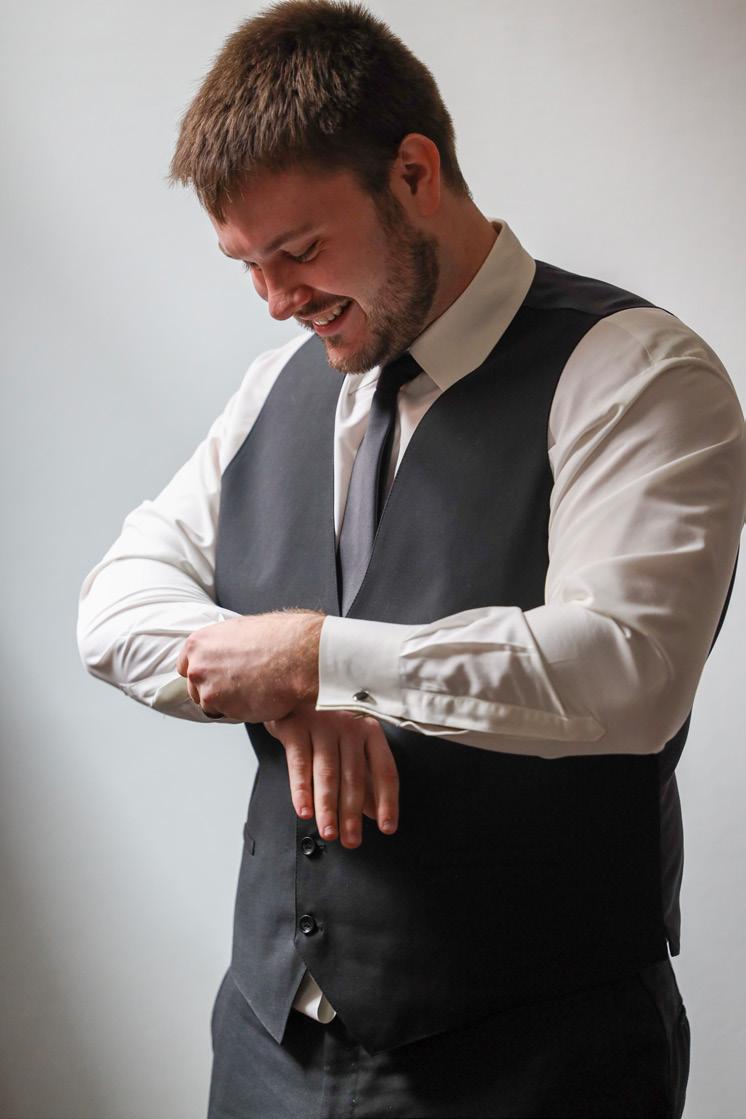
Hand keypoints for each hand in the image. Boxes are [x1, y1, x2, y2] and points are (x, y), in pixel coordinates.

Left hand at [176, 610, 323, 720]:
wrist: (300, 656)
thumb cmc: (283, 638)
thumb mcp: (247, 627)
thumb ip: (228, 643)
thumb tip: (233, 648)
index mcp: (200, 642)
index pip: (187, 666)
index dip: (205, 673)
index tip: (215, 676)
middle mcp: (198, 665)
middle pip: (196, 688)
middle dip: (215, 690)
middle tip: (240, 686)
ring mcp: (208, 689)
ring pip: (211, 706)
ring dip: (228, 703)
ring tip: (254, 691)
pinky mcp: (223, 708)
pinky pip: (228, 715)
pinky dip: (241, 712)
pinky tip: (259, 698)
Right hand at [264, 705, 398, 848]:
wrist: (286, 686)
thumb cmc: (321, 720)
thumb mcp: (347, 742)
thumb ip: (362, 775)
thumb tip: (374, 811)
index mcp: (368, 729)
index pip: (385, 769)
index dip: (387, 801)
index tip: (387, 827)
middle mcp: (349, 726)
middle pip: (354, 777)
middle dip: (352, 813)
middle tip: (351, 840)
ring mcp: (322, 724)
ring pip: (328, 773)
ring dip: (328, 807)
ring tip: (329, 832)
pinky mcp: (296, 726)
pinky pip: (300, 764)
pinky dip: (301, 790)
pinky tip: (304, 810)